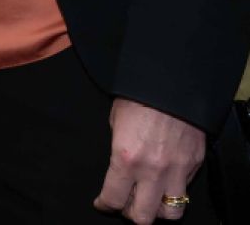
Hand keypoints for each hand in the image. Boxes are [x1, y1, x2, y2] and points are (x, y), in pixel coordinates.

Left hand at [94, 98, 205, 221]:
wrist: (171, 84)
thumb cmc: (136, 99)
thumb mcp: (115, 125)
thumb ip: (118, 153)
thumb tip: (119, 172)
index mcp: (126, 159)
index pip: (114, 199)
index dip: (105, 205)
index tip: (103, 203)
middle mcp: (152, 171)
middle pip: (143, 216)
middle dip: (131, 213)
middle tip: (126, 204)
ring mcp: (177, 171)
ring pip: (170, 213)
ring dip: (157, 209)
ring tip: (149, 199)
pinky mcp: (194, 165)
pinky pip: (185, 191)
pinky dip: (174, 192)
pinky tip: (165, 182)